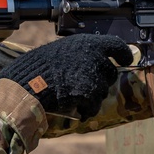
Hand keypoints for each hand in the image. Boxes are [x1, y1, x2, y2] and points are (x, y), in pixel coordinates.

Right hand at [0, 34, 133, 118]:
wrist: (28, 82)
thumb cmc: (39, 66)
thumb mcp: (62, 50)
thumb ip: (81, 54)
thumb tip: (95, 61)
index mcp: (88, 43)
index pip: (116, 45)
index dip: (124, 53)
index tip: (126, 59)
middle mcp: (95, 57)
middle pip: (110, 73)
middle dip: (101, 81)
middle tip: (85, 84)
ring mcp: (93, 75)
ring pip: (103, 91)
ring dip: (92, 96)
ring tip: (74, 96)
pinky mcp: (89, 93)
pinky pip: (95, 105)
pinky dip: (87, 109)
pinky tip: (76, 108)